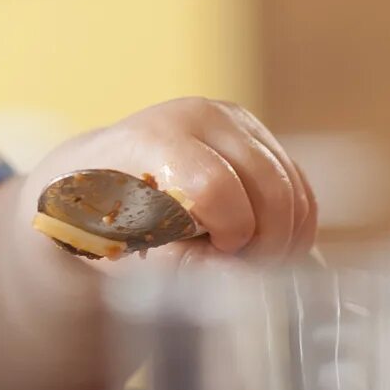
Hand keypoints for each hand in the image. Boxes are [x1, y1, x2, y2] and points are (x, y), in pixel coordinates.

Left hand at [39, 99, 318, 262]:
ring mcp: (233, 121)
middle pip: (268, 188)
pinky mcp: (256, 135)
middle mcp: (197, 116)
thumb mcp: (115, 249)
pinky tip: (260, 248)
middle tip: (238, 273)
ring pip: (292, 189)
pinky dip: (292, 227)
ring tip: (244, 263)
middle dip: (264, 242)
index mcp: (151, 139)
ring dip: (282, 238)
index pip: (214, 186)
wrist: (89, 180)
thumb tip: (232, 273)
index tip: (215, 257)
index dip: (228, 233)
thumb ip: (171, 263)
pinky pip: (299, 188)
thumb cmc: (94, 220)